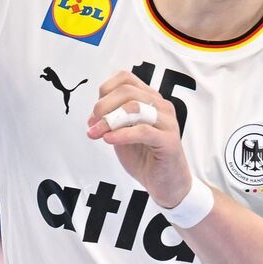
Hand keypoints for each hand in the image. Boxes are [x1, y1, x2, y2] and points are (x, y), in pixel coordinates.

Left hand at [86, 70, 190, 207]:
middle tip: (93, 125)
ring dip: (109, 120)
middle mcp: (161, 106)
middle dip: (103, 106)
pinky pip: (143, 131)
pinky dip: (122, 134)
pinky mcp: (170, 141)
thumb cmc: (146, 158)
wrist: (166, 184)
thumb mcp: (122, 135)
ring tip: (97, 133)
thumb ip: (111, 122)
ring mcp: (167, 122)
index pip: (125, 78)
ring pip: (135, 108)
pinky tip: (109, 140)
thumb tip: (93, 116)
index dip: (105, 91)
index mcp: (150, 99)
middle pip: (127, 91)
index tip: (94, 114)